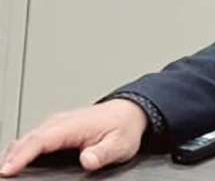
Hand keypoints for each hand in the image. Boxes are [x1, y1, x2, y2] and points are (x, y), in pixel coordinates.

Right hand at [0, 100, 147, 175]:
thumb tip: (87, 160)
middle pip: (27, 140)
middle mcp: (60, 122)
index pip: (40, 141)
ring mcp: (56, 124)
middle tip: (2, 175)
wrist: (130, 112)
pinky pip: (32, 139)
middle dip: (11, 158)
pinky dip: (21, 150)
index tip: (8, 170)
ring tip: (6, 171)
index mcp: (73, 125)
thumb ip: (103, 153)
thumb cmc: (124, 127)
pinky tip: (16, 162)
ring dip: (13, 154)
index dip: (21, 156)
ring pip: (26, 139)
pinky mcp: (55, 129)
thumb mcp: (120, 144)